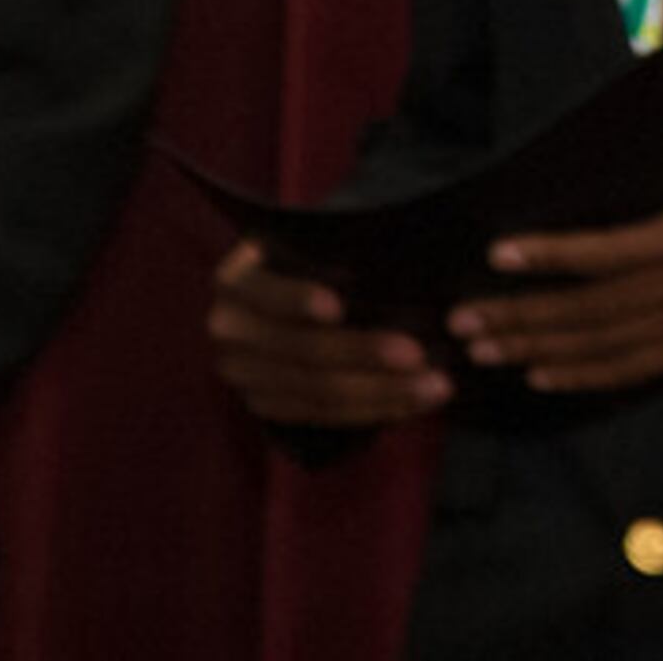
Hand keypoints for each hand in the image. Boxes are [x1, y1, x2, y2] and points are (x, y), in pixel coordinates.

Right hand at [207, 239, 449, 428]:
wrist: (290, 294)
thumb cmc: (320, 258)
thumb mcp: (318, 246)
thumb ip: (345, 254)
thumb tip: (409, 268)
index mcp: (237, 280)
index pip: (267, 291)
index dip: (298, 299)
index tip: (338, 306)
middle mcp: (229, 328)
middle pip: (300, 349)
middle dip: (363, 353)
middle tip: (419, 355)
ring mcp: (241, 372)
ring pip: (315, 390)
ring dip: (381, 391)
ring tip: (433, 385)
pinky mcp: (262, 403)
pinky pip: (318, 415)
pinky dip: (370, 410)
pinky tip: (412, 403)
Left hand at [446, 68, 662, 393]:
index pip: (613, 251)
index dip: (554, 256)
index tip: (502, 253)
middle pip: (591, 310)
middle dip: (523, 316)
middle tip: (463, 321)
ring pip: (602, 345)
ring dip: (539, 348)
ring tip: (484, 351)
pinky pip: (633, 371)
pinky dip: (584, 377)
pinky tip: (546, 376)